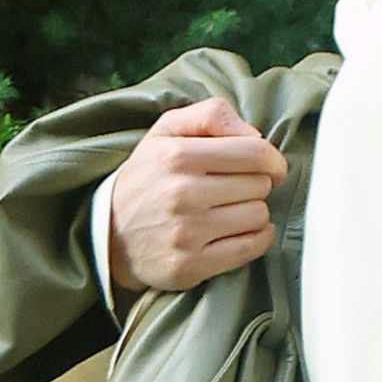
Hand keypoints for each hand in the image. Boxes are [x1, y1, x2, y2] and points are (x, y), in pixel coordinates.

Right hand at [104, 97, 289, 293]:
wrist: (109, 233)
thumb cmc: (149, 176)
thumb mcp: (167, 130)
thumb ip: (212, 115)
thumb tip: (256, 135)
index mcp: (177, 156)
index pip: (255, 153)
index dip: (272, 160)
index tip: (269, 167)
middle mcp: (181, 194)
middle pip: (259, 185)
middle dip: (255, 185)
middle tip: (234, 190)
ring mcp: (186, 233)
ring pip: (259, 216)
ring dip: (253, 212)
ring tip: (230, 210)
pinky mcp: (190, 266)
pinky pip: (252, 248)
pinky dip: (257, 238)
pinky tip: (239, 231)